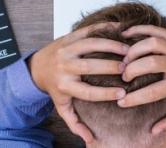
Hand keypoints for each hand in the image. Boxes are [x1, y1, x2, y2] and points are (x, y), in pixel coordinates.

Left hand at [27, 23, 128, 143]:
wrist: (37, 66)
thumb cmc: (55, 88)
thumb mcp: (62, 106)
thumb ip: (74, 122)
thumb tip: (88, 138)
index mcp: (64, 86)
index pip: (88, 92)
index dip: (106, 93)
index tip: (123, 93)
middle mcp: (64, 67)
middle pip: (89, 67)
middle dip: (110, 67)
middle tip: (128, 69)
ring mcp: (66, 50)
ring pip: (90, 45)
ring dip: (110, 46)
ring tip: (127, 50)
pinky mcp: (69, 37)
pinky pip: (88, 30)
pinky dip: (104, 28)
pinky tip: (119, 29)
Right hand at [117, 25, 165, 134]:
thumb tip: (154, 131)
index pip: (152, 92)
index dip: (134, 98)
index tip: (121, 102)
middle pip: (150, 63)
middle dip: (132, 70)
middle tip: (123, 76)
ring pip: (151, 43)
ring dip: (134, 50)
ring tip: (125, 59)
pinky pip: (155, 30)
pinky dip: (138, 30)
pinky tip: (126, 34)